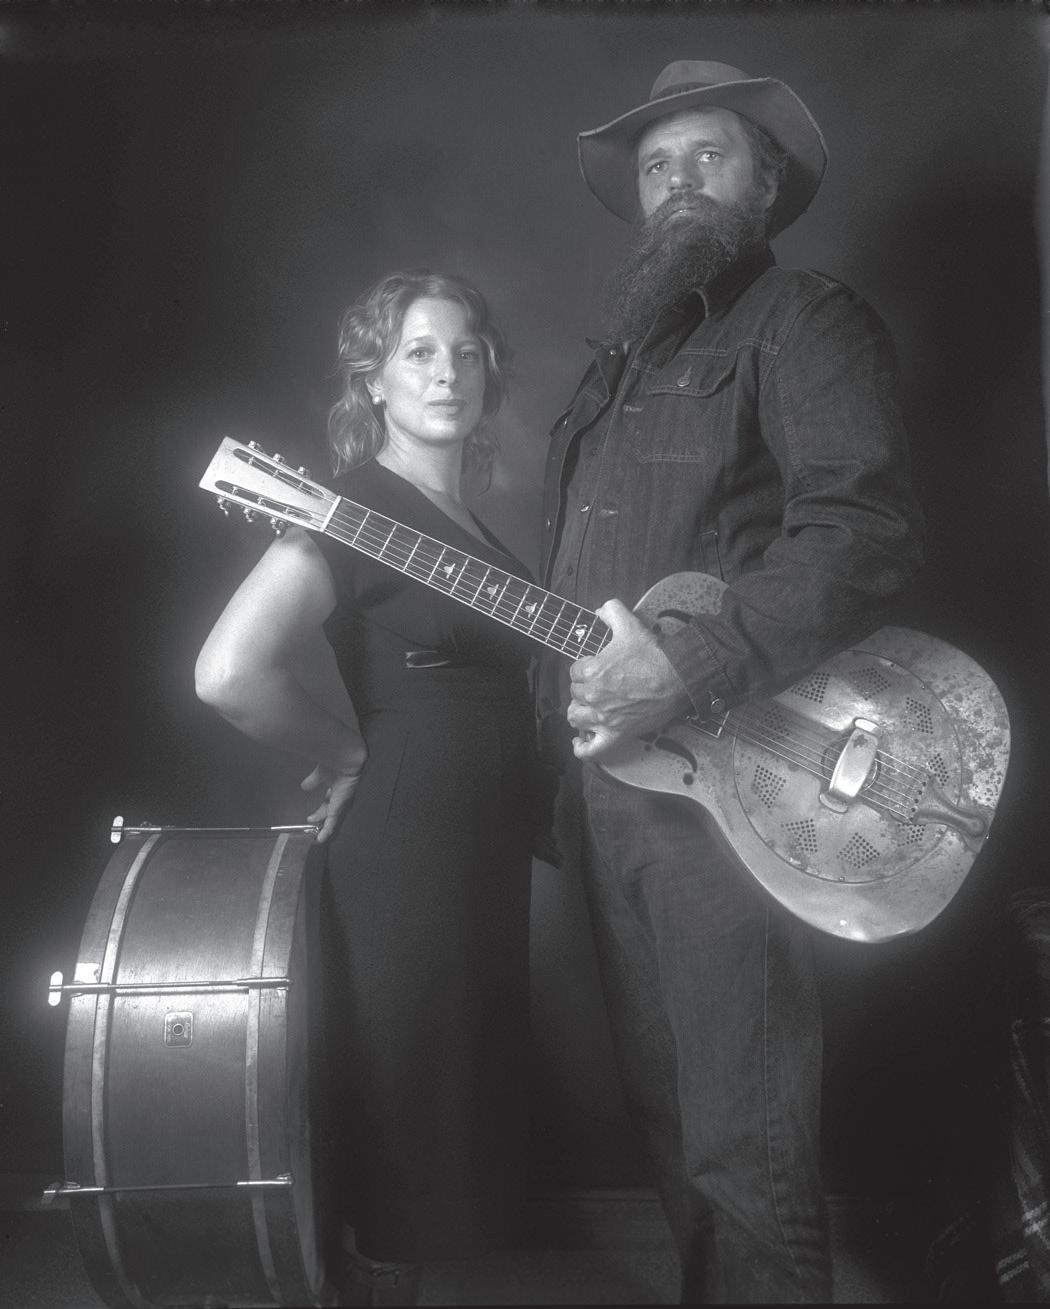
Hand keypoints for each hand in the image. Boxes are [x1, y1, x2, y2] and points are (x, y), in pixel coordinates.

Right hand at [301, 762, 363, 842]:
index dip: (322, 807)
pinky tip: (320, 839)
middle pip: (331, 809)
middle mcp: (342, 795)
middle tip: (311, 821)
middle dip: (321, 816)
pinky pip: (334, 821)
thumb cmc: (334, 760)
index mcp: (337, 785)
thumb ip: (313, 781)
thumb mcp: (320, 774)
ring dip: (325, 827)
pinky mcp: (340, 806)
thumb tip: (303, 787)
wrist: (344, 759)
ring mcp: (343, 802)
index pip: (330, 799)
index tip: (312, 814)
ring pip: (334, 818)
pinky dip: (327, 830)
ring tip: (318, 838)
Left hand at [568, 599, 689, 760]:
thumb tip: (600, 610)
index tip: (596, 667)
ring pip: (576, 718)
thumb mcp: (630, 624)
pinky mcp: (617, 734)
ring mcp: (604, 718)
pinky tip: (579, 742)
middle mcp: (594, 696)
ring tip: (590, 706)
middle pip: (575, 694)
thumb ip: (611, 611)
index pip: (574, 671)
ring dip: (581, 711)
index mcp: (592, 671)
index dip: (584, 668)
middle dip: (584, 688)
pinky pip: (591, 749)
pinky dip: (582, 748)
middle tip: (600, 684)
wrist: (677, 678)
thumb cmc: (654, 654)